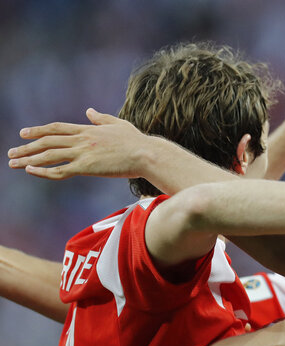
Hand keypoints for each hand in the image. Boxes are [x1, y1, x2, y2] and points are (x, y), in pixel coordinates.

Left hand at [8, 108, 161, 179]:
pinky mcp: (87, 167)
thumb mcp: (118, 124)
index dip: (38, 130)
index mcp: (88, 130)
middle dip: (27, 146)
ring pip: (49, 155)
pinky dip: (43, 171)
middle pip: (47, 141)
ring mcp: (83, 153)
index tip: (24, 133)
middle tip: (11, 152)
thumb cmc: (137, 141)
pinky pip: (59, 170)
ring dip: (28, 159)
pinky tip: (30, 171)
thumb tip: (89, 110)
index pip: (57, 128)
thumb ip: (101, 118)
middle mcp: (82, 140)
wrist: (146, 154)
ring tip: (13, 163)